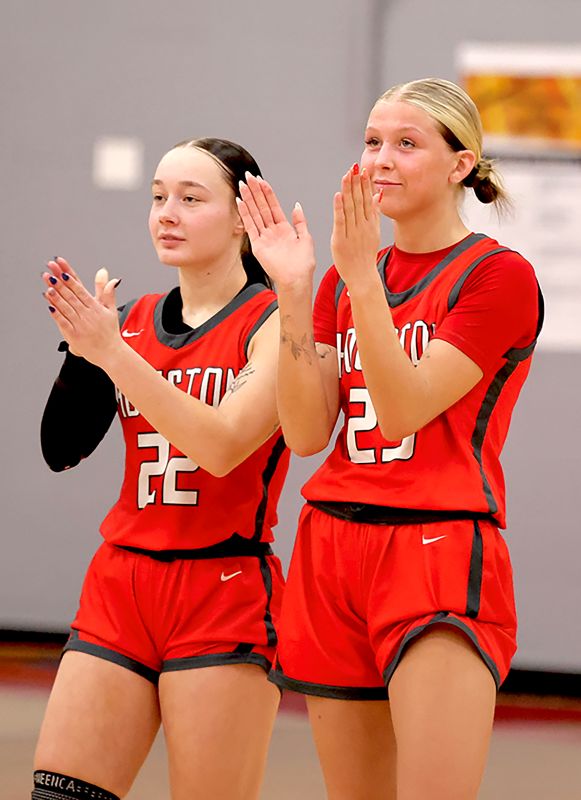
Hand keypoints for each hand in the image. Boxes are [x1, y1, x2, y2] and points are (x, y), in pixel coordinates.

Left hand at [42, 257, 121, 366]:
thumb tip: (111, 278)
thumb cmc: (110, 332)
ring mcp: (81, 326)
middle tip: (51, 275)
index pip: (82, 292)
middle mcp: (88, 316)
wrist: (110, 353)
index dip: (72, 282)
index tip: (64, 273)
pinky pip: (64, 323)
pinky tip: (50, 307)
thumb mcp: (111, 310)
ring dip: (57, 298)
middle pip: (72, 298)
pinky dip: (57, 315)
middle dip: (61, 286)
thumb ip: (108, 292)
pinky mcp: (74, 336)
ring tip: (49, 288)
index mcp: (96, 308)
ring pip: (67, 309)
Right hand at [237, 174, 315, 290]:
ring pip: (255, 213)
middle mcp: (272, 232)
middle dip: (255, 191)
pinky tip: (240, 202)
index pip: (273, 206)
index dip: (267, 193)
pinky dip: (245, 214)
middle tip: (248, 176)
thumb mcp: (306, 238)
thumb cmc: (303, 265)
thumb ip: (300, 222)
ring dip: (249, 199)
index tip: (261, 180)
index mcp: (285, 229)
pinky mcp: (258, 245)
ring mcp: (264, 238)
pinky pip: (250, 226)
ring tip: (242, 185)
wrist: (297, 279)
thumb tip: (297, 206)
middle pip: (262, 207)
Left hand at [331, 165, 381, 288]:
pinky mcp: (341, 240)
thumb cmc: (365, 256)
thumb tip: (377, 194)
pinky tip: (338, 195)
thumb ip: (374, 213)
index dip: (365, 184)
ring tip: (347, 175)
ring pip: (350, 207)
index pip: (367, 200)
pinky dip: (339, 208)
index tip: (363, 170)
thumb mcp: (374, 232)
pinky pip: (340, 221)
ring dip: (348, 190)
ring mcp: (352, 233)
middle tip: (355, 167)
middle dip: (357, 183)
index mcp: (370, 224)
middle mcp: (362, 226)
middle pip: (359, 200)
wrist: (362, 276)